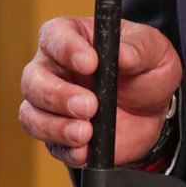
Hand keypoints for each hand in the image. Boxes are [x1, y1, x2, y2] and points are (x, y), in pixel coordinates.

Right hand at [18, 16, 180, 166]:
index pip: (55, 36)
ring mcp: (52, 104)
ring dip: (56, 126)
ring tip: (86, 133)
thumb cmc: (147, 69)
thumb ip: (139, 49)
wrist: (153, 110)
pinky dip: (65, 149)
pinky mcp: (59, 135)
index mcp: (72, 37)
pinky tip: (84, 150)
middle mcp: (54, 69)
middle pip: (34, 79)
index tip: (91, 64)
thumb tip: (123, 55)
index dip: (67, 49)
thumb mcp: (153, 50)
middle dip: (58, 95)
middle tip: (89, 105)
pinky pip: (50, 144)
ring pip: (32, 114)